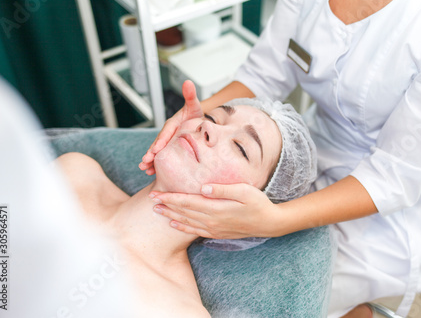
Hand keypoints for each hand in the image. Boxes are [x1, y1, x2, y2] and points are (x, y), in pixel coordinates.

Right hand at [139, 80, 203, 174]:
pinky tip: (151, 172)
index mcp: (173, 124)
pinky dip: (156, 164)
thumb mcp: (194, 106)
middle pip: (158, 144)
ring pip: (158, 152)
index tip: (156, 149)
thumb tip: (187, 81)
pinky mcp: (170, 150)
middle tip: (145, 162)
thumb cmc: (197, 115)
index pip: (166, 132)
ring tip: (145, 169)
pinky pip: (162, 157)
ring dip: (150, 161)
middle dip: (151, 153)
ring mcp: (168, 142)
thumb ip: (190, 96)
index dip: (161, 141)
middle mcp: (168, 134)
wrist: (200, 125)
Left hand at [148, 183, 281, 238]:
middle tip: (151, 200)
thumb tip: (203, 187)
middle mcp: (212, 220)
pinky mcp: (218, 233)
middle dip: (166, 206)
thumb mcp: (244, 191)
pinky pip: (195, 231)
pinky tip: (175, 224)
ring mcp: (214, 229)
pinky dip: (183, 227)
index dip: (171, 198)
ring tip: (157, 211)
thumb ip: (222, 189)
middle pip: (184, 212)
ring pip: (187, 222)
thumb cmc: (258, 203)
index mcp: (216, 208)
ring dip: (171, 216)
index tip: (157, 193)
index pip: (188, 202)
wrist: (269, 223)